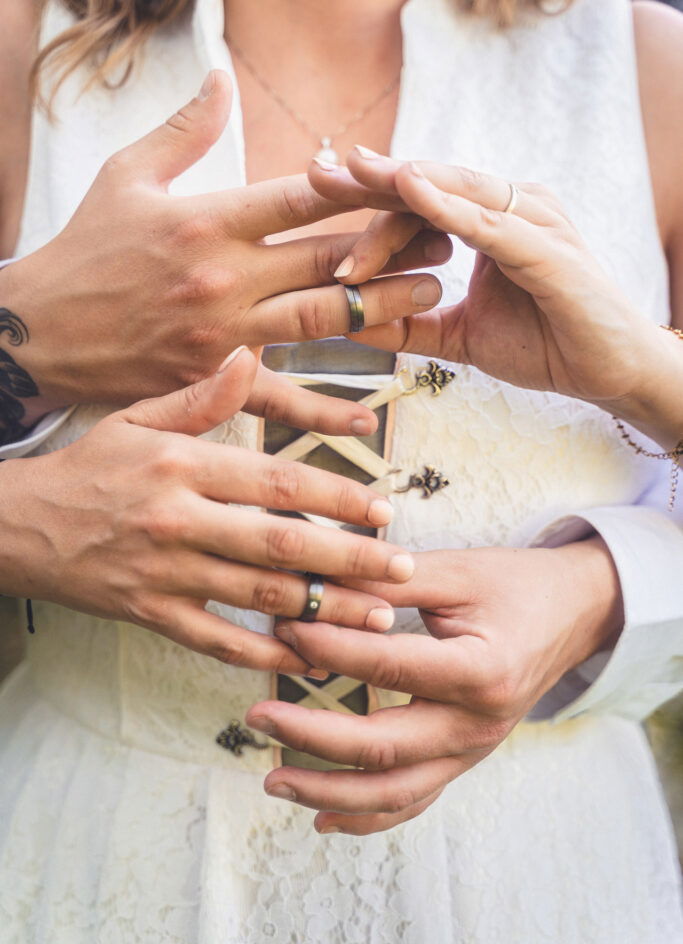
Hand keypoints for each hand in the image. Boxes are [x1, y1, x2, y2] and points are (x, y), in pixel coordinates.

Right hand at [0, 347, 415, 673]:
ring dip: (323, 611)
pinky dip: (262, 653)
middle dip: (350, 560)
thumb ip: (201, 396)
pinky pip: (214, 641)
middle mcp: (179, 519)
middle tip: (402, 571)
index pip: (277, 482)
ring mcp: (163, 573)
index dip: (337, 497)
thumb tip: (248, 358)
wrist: (16, 524)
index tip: (384, 509)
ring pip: (258, 598)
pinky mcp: (148, 614)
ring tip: (376, 619)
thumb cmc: (87, 465)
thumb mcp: (137, 418)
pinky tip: (306, 658)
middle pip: (280, 545)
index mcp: (184, 464)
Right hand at [2, 73, 446, 420]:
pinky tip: (368, 414)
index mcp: (205, 220)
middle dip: (392, 245)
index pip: (300, 197)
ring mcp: (222, 333)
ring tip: (430, 292)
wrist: (39, 333)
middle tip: (446, 237)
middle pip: (327, 258)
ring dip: (381, 307)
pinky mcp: (211, 378)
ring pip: (319, 320)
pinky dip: (324, 408)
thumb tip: (222, 76)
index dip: (362, 185)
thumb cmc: (83, 251)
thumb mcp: (124, 176)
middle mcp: (223, 277)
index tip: (409, 180)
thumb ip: (184, 130)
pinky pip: (278, 396)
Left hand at [247, 541, 622, 832]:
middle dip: (313, 736)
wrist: (572, 613)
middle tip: (258, 714)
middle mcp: (478, 724)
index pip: (390, 667)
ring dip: (329, 791)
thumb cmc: (514, 585)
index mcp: (481, 670)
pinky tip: (321, 816)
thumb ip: (389, 583)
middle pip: (386, 748)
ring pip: (395, 792)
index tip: (286, 629)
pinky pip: (414, 801)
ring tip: (272, 777)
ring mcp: (473, 750)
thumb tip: (316, 584)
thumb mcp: (456, 571)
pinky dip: (367, 816)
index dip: (331, 649)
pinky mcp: (463, 759)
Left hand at [309, 149, 670, 414]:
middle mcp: (509, 207)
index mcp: (487, 222)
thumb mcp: (458, 335)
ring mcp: (530, 220)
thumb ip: (408, 325)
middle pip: (428, 185)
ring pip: (452, 193)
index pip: (417, 200)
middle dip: (370, 179)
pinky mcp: (546, 246)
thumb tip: (347, 319)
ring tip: (348, 173)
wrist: (607, 371)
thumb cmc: (543, 343)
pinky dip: (447, 205)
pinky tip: (409, 188)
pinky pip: (487, 221)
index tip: (316, 185)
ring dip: (397, 184)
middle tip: (315, 172)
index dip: (368, 194)